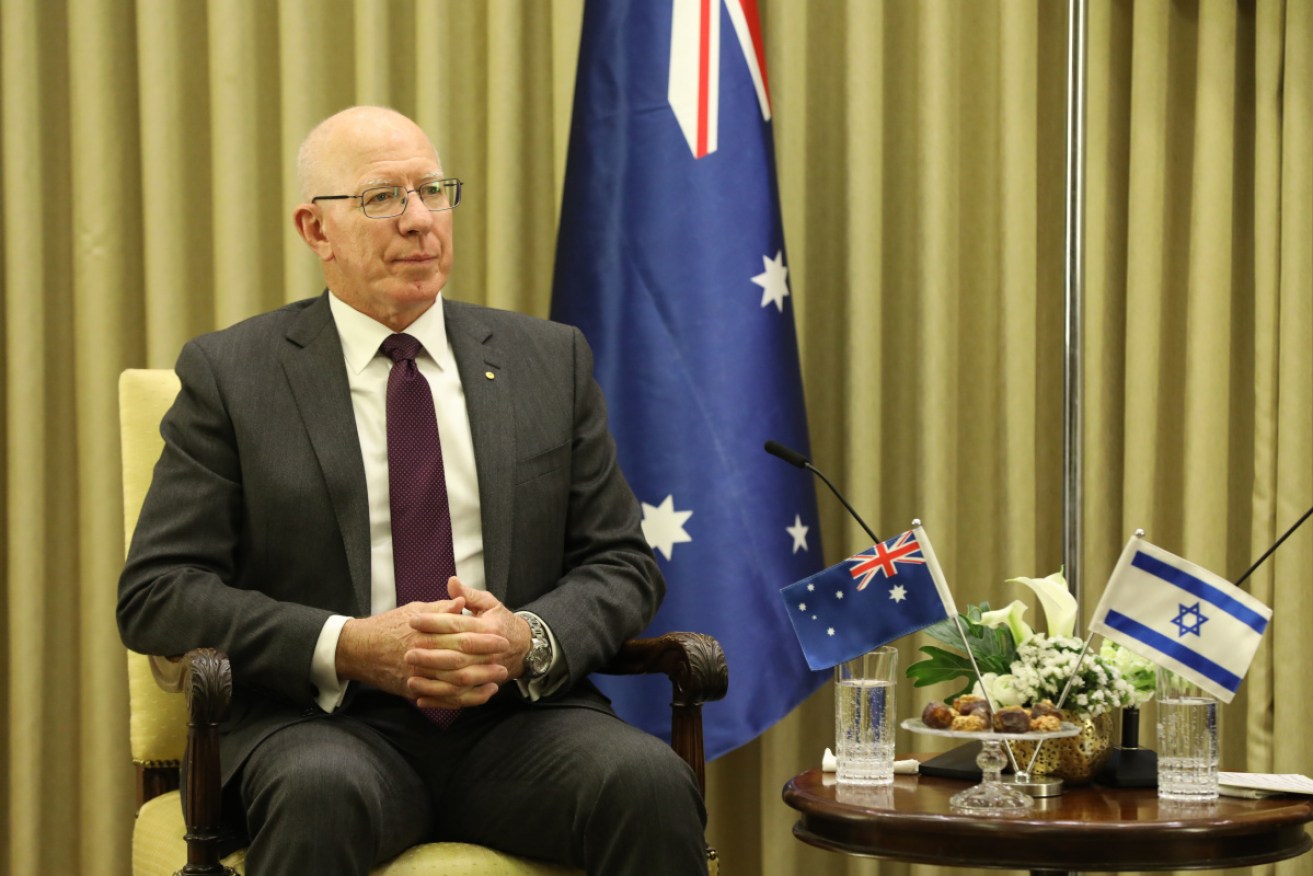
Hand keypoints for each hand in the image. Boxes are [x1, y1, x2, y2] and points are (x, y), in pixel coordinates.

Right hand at [336, 594, 509, 701]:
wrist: (359, 649)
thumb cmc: (388, 626)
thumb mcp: (415, 609)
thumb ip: (440, 608)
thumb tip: (462, 602)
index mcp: (426, 632)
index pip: (462, 635)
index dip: (485, 638)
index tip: (503, 637)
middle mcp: (423, 654)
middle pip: (462, 660)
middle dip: (487, 661)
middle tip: (506, 660)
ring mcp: (418, 675)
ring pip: (455, 683)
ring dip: (480, 682)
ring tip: (498, 680)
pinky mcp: (414, 690)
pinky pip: (443, 698)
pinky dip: (463, 699)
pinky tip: (480, 695)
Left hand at [405, 578, 534, 706]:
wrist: (524, 648)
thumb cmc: (501, 623)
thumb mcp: (490, 604)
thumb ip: (469, 594)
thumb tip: (451, 582)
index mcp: (489, 627)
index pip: (457, 624)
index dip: (435, 622)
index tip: (413, 620)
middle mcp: (489, 651)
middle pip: (457, 653)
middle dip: (431, 653)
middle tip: (408, 650)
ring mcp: (487, 671)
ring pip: (458, 679)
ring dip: (433, 680)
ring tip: (410, 675)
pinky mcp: (482, 687)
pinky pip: (461, 698)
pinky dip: (440, 700)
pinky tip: (420, 698)